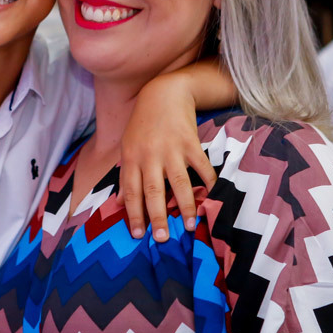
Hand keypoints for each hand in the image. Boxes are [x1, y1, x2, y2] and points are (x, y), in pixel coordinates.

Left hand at [119, 76, 217, 242]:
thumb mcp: (127, 146)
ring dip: (184, 206)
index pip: (130, 191)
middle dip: (157, 216)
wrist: (164, 93)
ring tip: (189, 226)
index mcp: (131, 158)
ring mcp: (171, 148)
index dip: (134, 214)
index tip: (138, 235)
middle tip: (162, 239)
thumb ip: (125, 174)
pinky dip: (208, 182)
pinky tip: (212, 198)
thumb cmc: (143, 124)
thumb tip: (120, 203)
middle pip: (153, 190)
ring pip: (178, 182)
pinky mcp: (190, 142)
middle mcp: (150, 155)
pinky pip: (201, 166)